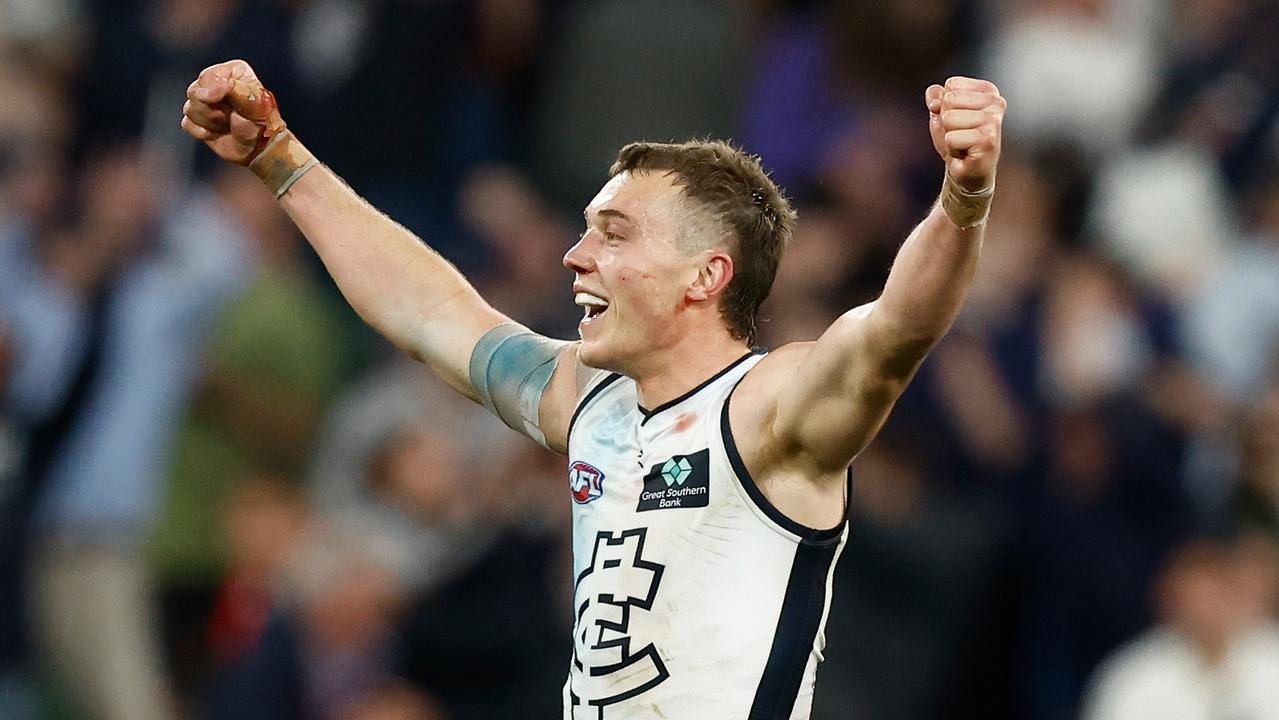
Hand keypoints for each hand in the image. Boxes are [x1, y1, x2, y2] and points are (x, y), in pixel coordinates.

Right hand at [181, 59, 286, 165]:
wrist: (259, 149)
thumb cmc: (261, 123)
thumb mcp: (254, 104)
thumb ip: (232, 89)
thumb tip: (204, 92)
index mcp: (231, 72)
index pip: (208, 76)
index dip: (217, 93)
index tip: (235, 104)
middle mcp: (215, 82)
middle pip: (194, 92)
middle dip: (214, 110)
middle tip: (233, 115)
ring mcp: (203, 100)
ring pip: (189, 109)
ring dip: (212, 122)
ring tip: (228, 123)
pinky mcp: (195, 118)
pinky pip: (188, 124)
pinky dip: (205, 132)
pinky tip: (219, 131)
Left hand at [926, 77, 1004, 191]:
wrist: (968, 172)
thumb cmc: (958, 141)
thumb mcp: (943, 115)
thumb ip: (937, 99)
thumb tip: (933, 92)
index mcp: (988, 91)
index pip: (951, 85)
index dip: (945, 105)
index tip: (957, 121)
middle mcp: (995, 103)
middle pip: (949, 100)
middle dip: (946, 121)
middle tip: (959, 134)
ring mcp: (993, 121)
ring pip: (949, 119)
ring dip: (948, 136)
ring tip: (962, 143)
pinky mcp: (988, 140)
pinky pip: (951, 138)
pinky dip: (951, 148)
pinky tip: (964, 153)